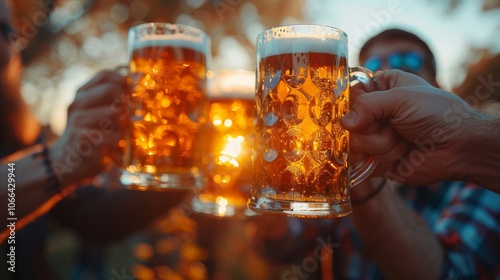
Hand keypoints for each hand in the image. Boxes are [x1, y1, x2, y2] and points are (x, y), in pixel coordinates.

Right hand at [49, 70, 127, 186]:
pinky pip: (114, 136)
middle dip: (126, 104)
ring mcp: (78, 122)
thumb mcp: (100, 112)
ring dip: (124, 126)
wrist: (68, 161)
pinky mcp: (83, 140)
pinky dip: (119, 143)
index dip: (124, 82)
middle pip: (112, 90)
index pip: (105, 75)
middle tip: (127, 118)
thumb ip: (116, 97)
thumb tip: (140, 77)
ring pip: (116, 113)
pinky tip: (113, 148)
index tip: (132, 95)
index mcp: (81, 94)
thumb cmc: (92, 134)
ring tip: (119, 135)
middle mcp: (77, 104)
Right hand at [342, 69, 483, 184]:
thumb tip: (343, 123)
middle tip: (391, 126)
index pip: (350, 93)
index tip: (361, 110)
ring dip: (379, 145)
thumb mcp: (401, 99)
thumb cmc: (437, 114)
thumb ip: (367, 105)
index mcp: (381, 88)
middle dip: (369, 127)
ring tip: (402, 142)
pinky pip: (358, 162)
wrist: (460, 148)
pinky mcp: (376, 159)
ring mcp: (374, 136)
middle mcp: (375, 112)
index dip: (349, 103)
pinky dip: (373, 160)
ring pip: (353, 143)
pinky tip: (392, 157)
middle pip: (347, 121)